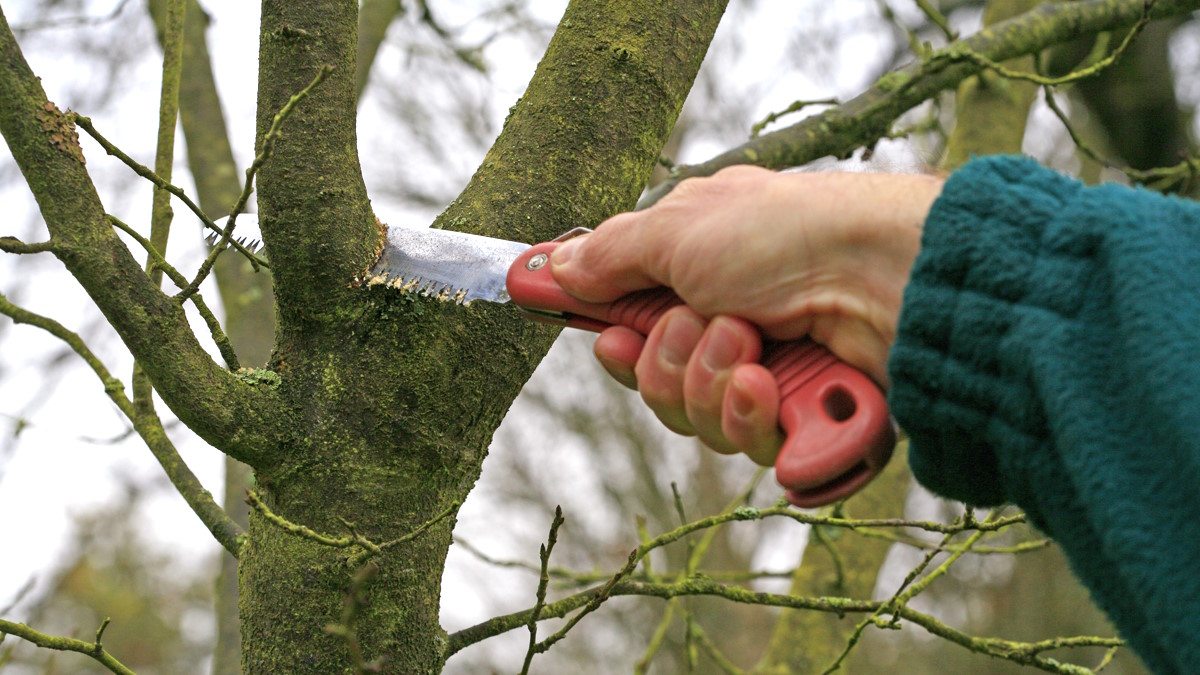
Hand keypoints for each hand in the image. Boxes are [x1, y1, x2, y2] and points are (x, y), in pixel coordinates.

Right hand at [550, 165, 941, 464]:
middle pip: (656, 383)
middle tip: (704, 322)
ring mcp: (770, 375)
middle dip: (668, 359)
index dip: (614, 339)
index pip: (636, 325)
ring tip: (751, 341)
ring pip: (692, 418)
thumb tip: (553, 265)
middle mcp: (733, 326)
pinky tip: (770, 382)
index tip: (594, 333)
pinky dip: (748, 411)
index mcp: (704, 273)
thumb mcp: (678, 229)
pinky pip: (739, 443)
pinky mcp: (800, 421)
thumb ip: (608, 256)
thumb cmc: (784, 234)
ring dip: (709, 379)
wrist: (881, 276)